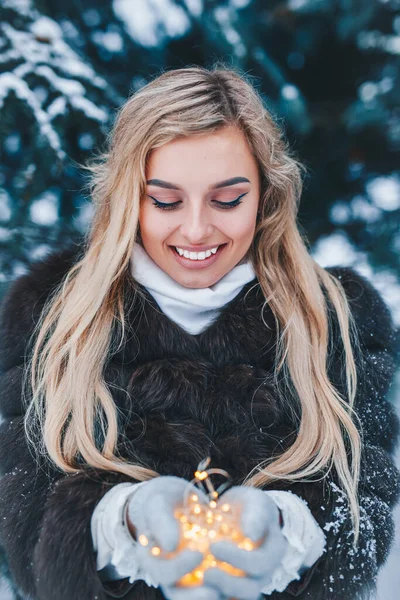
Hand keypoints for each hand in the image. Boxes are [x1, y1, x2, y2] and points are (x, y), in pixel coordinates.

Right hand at [127, 475, 221, 599]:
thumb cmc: (166, 501)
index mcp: (151, 559)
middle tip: (214, 590)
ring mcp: (187, 580)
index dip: (179, 568)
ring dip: (216, 594)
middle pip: (179, 597)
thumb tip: (171, 545)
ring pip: (200, 598)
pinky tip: (242, 581)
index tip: (198, 553)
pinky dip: (229, 589)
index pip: (163, 574)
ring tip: (229, 589)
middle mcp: (168, 575)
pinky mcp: (207, 578)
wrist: (179, 502)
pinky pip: (218, 590)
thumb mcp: (159, 503)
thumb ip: (162, 521)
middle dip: (197, 597)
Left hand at [202, 486, 287, 599]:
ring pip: (236, 599)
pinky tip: (192, 585)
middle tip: (205, 573)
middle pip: (250, 590)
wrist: (240, 513)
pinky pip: (223, 597)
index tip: (213, 546)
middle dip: (227, 583)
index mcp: (273, 552)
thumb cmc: (249, 505)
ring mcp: (248, 583)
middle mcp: (264, 573)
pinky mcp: (232, 588)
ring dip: (217, 593)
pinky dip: (209, 594)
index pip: (259, 563)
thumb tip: (251, 536)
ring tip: (199, 581)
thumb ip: (256, 515)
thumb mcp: (255, 501)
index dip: (237, 559)